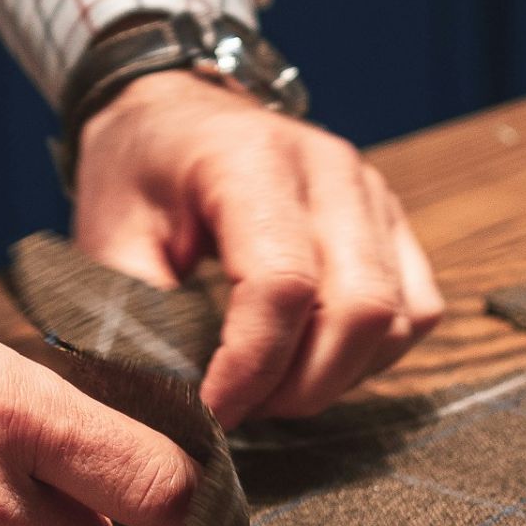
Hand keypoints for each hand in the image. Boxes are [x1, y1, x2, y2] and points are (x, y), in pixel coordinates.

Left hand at [72, 69, 444, 426]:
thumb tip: (173, 400)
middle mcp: (329, 169)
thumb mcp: (109, 236)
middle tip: (242, 408)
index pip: (283, 284)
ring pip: (396, 318)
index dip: (250, 367)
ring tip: (271, 386)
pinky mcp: (392, 220)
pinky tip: (314, 360)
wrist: (174, 113)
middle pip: (358, 308)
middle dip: (300, 386)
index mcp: (251, 160)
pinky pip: (417, 310)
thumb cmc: (138, 173)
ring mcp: (372, 192)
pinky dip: (373, 355)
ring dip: (337, 376)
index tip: (210, 411)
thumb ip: (138, 314)